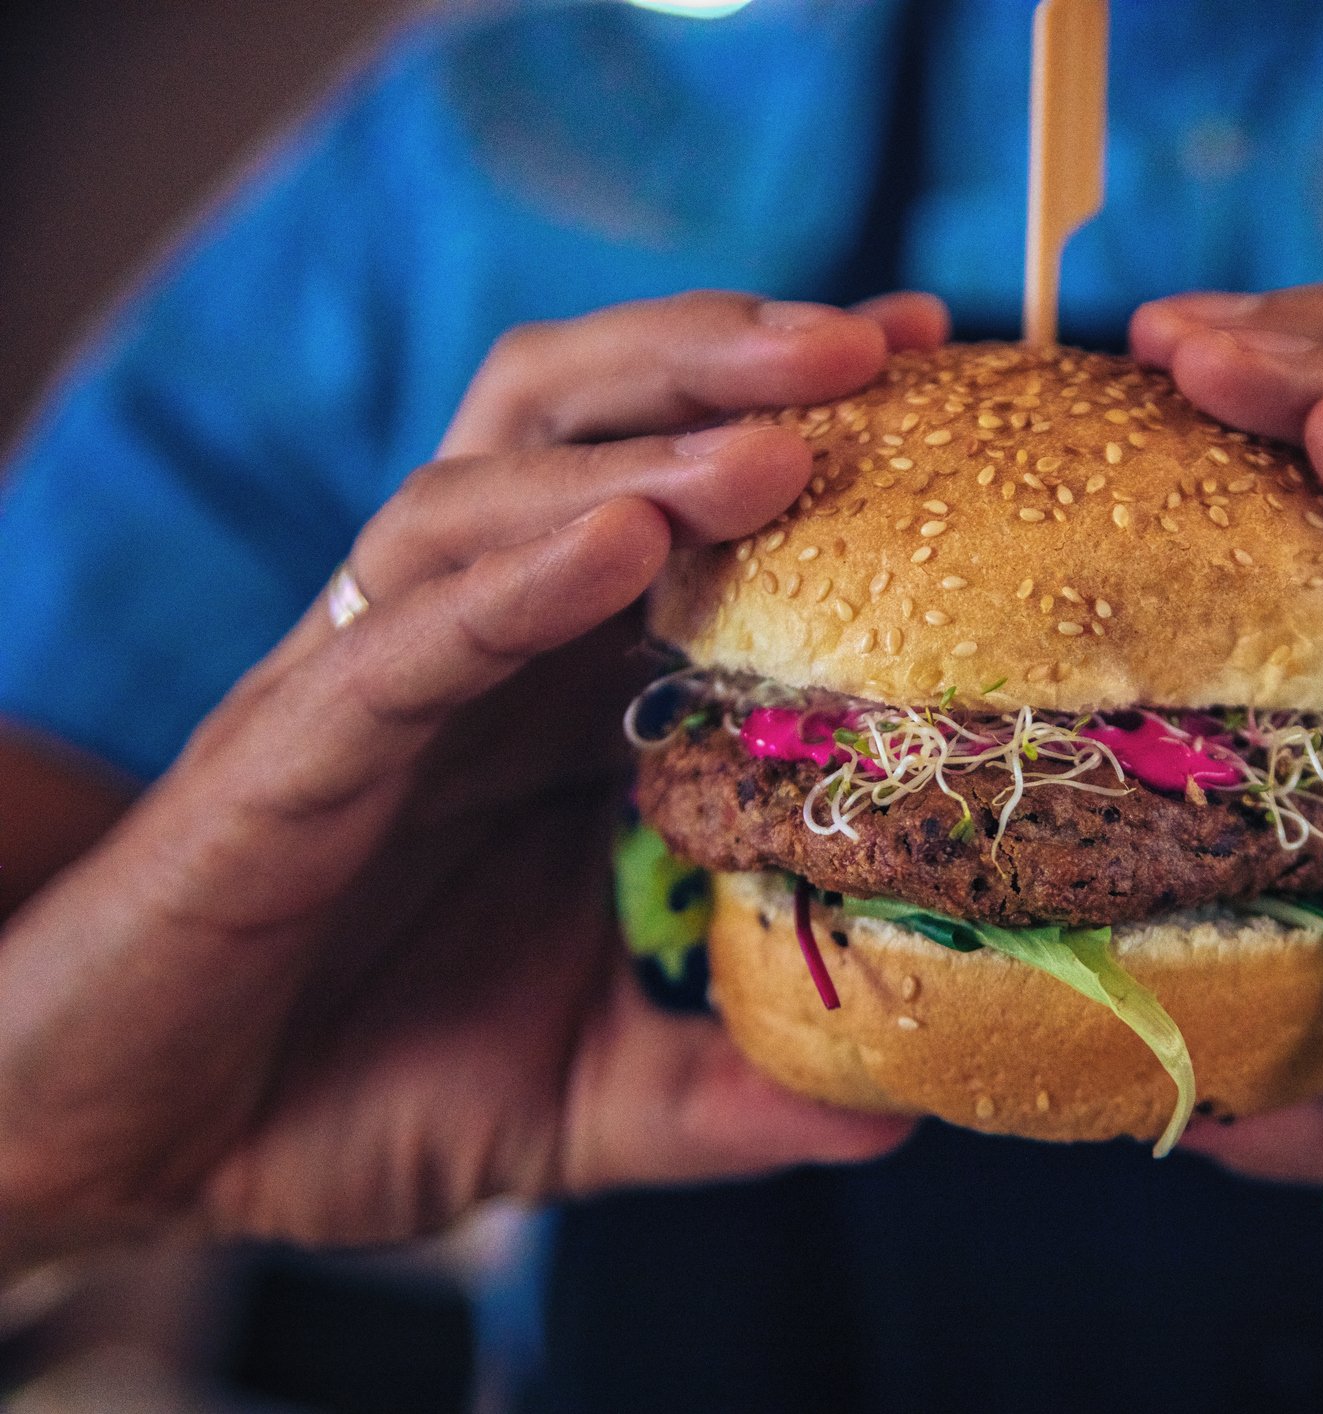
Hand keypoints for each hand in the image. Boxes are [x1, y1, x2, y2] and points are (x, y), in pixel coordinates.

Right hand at [0, 290, 948, 1263]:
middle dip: (722, 361)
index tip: (930, 364)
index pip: (672, 502)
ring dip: (639, 449)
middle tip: (880, 341)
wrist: (138, 1146)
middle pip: (580, 427)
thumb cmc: (349, 1089)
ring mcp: (368, 683)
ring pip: (487, 492)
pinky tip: (618, 542)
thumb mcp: (588, 1095)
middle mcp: (464, 648)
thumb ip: (725, 1091)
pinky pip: (404, 641)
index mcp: (545, 691)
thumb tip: (893, 1112)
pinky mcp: (286, 754)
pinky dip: (512, 583)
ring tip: (780, 439)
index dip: (791, 420)